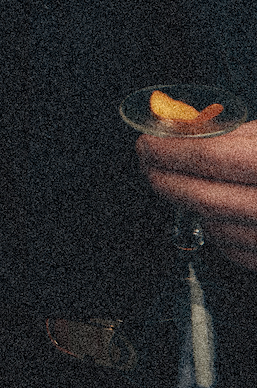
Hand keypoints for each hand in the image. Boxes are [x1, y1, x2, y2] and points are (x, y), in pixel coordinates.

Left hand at [139, 119, 256, 270]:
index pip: (211, 157)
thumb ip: (237, 136)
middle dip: (166, 181)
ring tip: (183, 185)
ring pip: (217, 229)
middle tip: (150, 165)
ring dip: (191, 207)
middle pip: (205, 199)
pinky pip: (239, 254)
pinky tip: (219, 214)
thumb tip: (184, 133)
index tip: (147, 144)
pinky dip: (220, 233)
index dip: (170, 150)